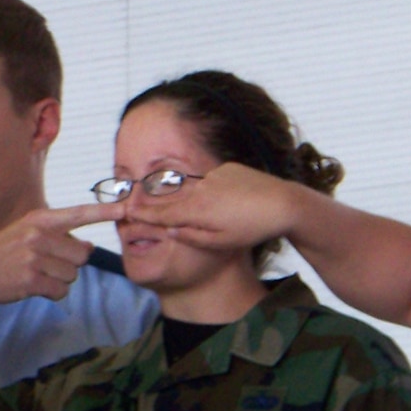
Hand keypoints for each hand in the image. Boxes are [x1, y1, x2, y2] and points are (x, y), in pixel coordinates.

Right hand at [0, 203, 123, 304]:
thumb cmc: (3, 251)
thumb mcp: (26, 232)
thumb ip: (57, 235)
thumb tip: (88, 246)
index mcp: (39, 219)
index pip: (78, 213)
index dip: (104, 212)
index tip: (126, 208)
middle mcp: (37, 235)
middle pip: (82, 254)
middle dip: (70, 263)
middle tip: (46, 264)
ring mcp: (33, 258)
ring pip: (72, 275)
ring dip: (59, 280)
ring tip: (36, 274)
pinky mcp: (30, 280)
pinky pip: (60, 291)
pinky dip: (52, 293)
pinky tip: (34, 287)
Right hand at [126, 161, 298, 252]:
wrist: (283, 203)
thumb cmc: (251, 229)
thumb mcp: (219, 242)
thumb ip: (190, 236)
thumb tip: (168, 229)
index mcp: (196, 210)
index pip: (161, 213)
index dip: (143, 213)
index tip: (127, 212)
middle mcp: (200, 189)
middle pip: (170, 197)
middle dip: (152, 201)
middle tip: (135, 202)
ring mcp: (213, 176)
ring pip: (189, 187)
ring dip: (181, 195)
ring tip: (176, 201)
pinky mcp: (227, 168)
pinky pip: (208, 180)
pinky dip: (206, 188)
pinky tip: (218, 198)